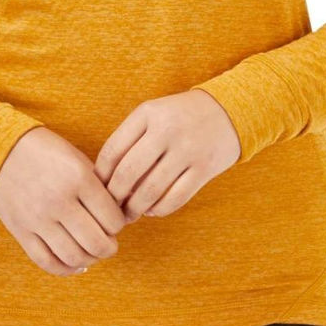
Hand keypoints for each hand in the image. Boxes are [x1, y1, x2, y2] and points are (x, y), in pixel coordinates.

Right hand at [0, 127, 127, 276]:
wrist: (0, 148)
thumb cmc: (46, 152)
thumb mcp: (77, 159)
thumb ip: (99, 187)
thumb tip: (119, 217)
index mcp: (78, 178)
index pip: (112, 219)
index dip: (119, 225)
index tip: (115, 222)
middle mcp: (59, 200)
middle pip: (96, 242)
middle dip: (109, 247)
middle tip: (109, 243)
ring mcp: (38, 218)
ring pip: (73, 256)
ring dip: (90, 259)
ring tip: (93, 253)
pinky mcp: (20, 231)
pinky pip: (46, 261)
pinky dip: (65, 269)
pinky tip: (74, 263)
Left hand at [93, 89, 241, 221]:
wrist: (229, 111)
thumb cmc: (179, 117)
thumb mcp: (153, 114)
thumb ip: (129, 140)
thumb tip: (104, 181)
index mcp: (148, 113)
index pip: (112, 151)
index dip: (100, 177)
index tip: (96, 190)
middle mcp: (166, 129)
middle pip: (128, 173)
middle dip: (115, 197)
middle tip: (110, 209)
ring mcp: (187, 149)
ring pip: (150, 190)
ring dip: (135, 208)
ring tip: (129, 214)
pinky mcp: (204, 168)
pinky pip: (175, 198)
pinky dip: (159, 210)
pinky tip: (152, 210)